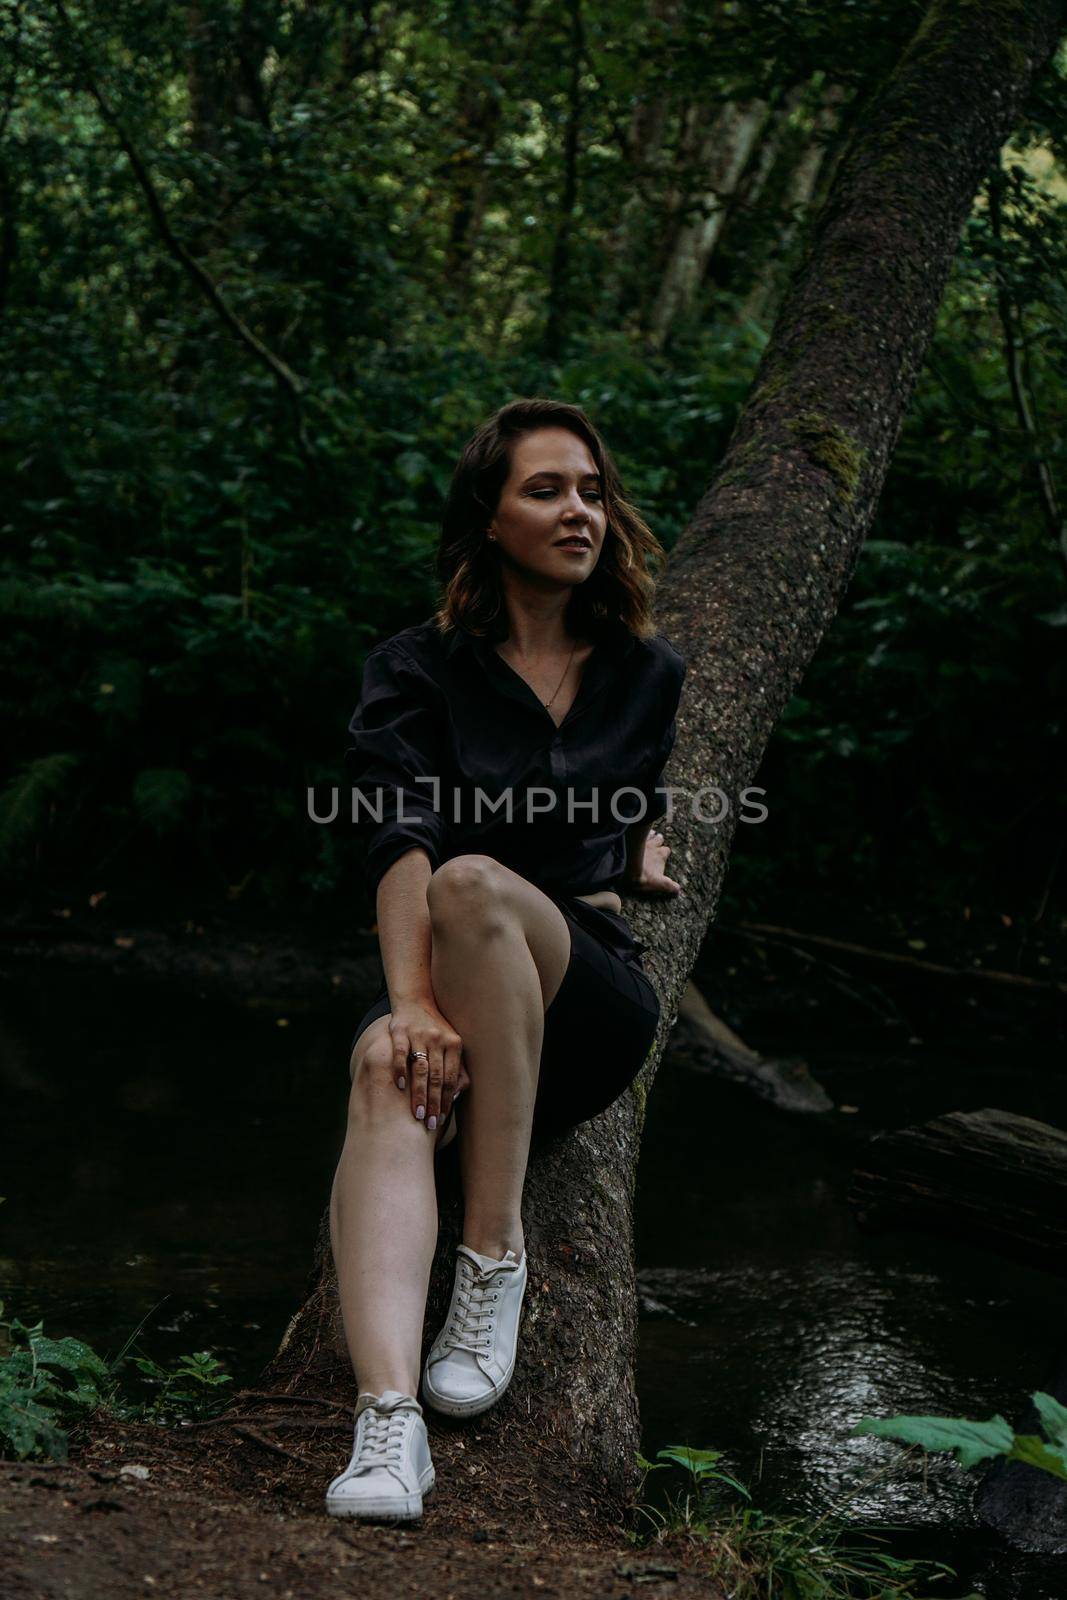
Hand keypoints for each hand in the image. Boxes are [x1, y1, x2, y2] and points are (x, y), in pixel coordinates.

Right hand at [388, 998, 469, 1131]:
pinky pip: (400, 1053)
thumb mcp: (451, 1045)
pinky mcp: (400, 1031)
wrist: (416, 1000)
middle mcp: (438, 1038)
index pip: (451, 1077)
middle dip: (434, 1102)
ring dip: (419, 1093)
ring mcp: (418, 1034)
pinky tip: (400, 1087)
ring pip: (420, 1068)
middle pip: (437, 1076)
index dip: (447, 1099)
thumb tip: (456, 1096)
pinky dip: (400, 1070)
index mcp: (454, 1043)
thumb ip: (456, 1068)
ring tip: (417, 1113)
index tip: (442, 1119)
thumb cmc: (436, 1030)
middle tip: (430, 1123)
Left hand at [626, 830, 682, 895]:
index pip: (667, 850)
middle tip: (657, 841)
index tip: (664, 854)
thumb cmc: (643, 876)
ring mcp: (641, 841)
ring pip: (649, 834)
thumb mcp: (659, 884)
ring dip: (650, 834)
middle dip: (659, 840)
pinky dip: (636, 832)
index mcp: (660, 855)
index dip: (665, 852)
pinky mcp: (630, 839)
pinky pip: (635, 831)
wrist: (625, 867)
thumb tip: (678, 890)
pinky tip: (633, 831)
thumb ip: (670, 886)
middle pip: (659, 839)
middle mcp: (653, 846)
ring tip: (650, 834)